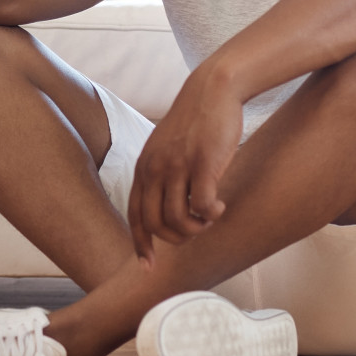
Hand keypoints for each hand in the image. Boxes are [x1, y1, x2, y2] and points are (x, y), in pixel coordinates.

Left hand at [127, 66, 241, 265]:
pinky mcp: (203, 163)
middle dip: (176, 238)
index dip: (140, 245)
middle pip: (156, 224)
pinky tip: (220, 207)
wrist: (214, 89)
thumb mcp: (167, 146)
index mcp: (144, 167)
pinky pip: (202, 205)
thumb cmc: (196, 120)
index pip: (135, 216)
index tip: (149, 266)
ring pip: (178, 219)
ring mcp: (178, 166)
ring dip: (196, 228)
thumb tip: (166, 205)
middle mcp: (155, 169)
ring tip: (210, 217)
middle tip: (196, 231)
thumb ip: (162, 172)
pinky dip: (211, 214)